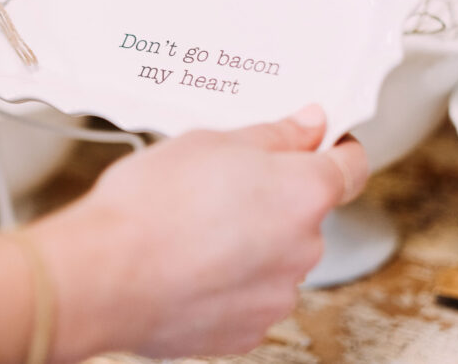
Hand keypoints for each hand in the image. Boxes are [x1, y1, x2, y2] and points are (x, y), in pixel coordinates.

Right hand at [30, 105, 367, 360]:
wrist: (105, 274)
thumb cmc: (150, 204)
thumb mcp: (210, 141)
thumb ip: (273, 135)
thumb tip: (308, 126)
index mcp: (304, 192)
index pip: (351, 166)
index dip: (336, 148)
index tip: (319, 143)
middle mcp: (304, 248)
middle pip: (305, 213)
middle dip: (272, 198)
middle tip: (219, 185)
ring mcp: (277, 295)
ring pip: (275, 257)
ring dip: (250, 243)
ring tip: (192, 229)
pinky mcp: (248, 331)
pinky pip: (249, 295)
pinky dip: (228, 282)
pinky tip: (188, 264)